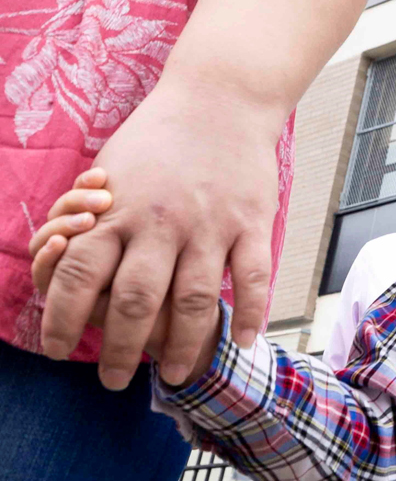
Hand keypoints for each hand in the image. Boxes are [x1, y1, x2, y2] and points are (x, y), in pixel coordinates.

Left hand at [41, 81, 281, 388]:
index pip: (79, 276)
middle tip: (114, 381)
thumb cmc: (157, 140)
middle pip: (135, 302)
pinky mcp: (251, 223)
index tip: (58, 351)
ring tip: (174, 375)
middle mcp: (159, 223)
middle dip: (121, 351)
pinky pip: (252, 279)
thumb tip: (73, 276)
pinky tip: (245, 340)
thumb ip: (93, 225)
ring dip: (183, 347)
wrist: (219, 99)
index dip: (64, 320)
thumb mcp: (109, 174)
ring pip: (194, 302)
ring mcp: (209, 225)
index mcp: (115, 212)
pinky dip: (249, 314)